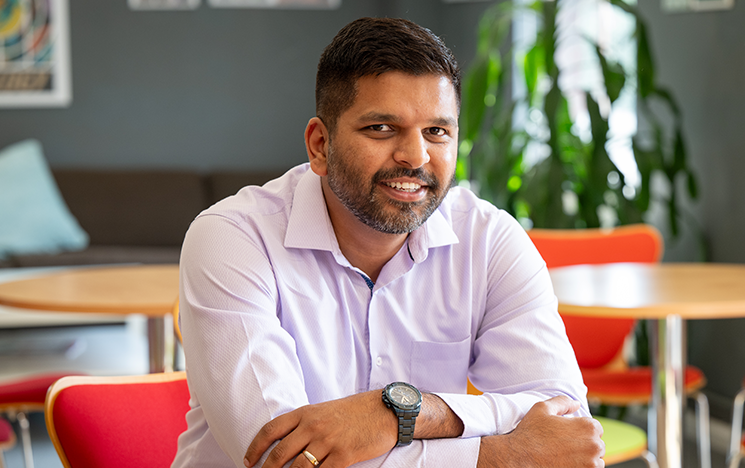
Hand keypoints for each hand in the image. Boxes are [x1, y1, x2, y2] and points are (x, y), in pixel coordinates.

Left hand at [243, 390, 397, 467]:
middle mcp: (312, 426)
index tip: (247, 462)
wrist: (384, 410)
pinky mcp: (344, 455)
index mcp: (305, 413)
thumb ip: (304, 423)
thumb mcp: (324, 410)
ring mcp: (328, 441)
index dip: (255, 448)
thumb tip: (284, 442)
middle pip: (279, 453)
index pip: (270, 430)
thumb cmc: (354, 411)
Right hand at [477, 396, 604, 467]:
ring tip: (565, 456)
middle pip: (597, 445)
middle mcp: (594, 446)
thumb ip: (563, 402)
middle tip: (564, 445)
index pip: (596, 428)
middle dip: (584, 444)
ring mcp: (591, 464)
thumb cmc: (530, 433)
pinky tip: (566, 464)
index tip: (568, 434)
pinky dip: (581, 467)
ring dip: (586, 458)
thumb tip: (576, 404)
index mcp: (588, 427)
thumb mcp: (543, 408)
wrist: (519, 458)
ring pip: (596, 460)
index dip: (581, 430)